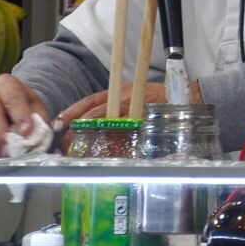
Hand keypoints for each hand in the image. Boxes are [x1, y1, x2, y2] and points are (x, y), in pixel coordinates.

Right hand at [0, 75, 52, 158]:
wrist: (14, 106)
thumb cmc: (27, 107)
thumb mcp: (38, 109)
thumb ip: (42, 121)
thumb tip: (47, 135)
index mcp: (7, 84)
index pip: (12, 96)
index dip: (19, 114)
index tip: (27, 132)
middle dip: (1, 133)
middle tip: (11, 149)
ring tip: (6, 157)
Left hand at [56, 81, 201, 148]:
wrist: (186, 97)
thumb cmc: (159, 98)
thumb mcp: (134, 95)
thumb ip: (116, 106)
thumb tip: (91, 121)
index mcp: (119, 90)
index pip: (89, 100)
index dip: (72, 111)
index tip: (58, 122)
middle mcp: (123, 97)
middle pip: (93, 112)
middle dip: (75, 127)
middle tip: (63, 142)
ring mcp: (133, 109)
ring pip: (105, 123)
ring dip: (89, 137)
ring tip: (76, 149)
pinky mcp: (143, 120)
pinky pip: (123, 135)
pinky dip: (111, 145)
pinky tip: (102, 154)